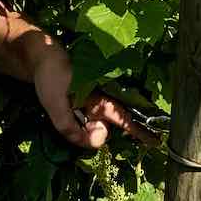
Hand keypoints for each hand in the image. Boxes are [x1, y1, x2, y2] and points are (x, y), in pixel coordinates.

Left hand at [33, 49, 157, 150]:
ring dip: (81, 127)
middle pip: (105, 130)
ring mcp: (93, 104)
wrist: (42, 57)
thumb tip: (89, 144)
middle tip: (68, 114)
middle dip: (91, 132)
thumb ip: (69, 127)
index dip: (140, 132)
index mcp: (101, 101)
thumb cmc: (51, 76)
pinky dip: (79, 124)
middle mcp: (101, 103)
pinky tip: (67, 111)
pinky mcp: (84, 104)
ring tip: (64, 108)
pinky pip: (86, 122)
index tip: (158, 142)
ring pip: (94, 126)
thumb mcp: (55, 104)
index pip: (125, 119)